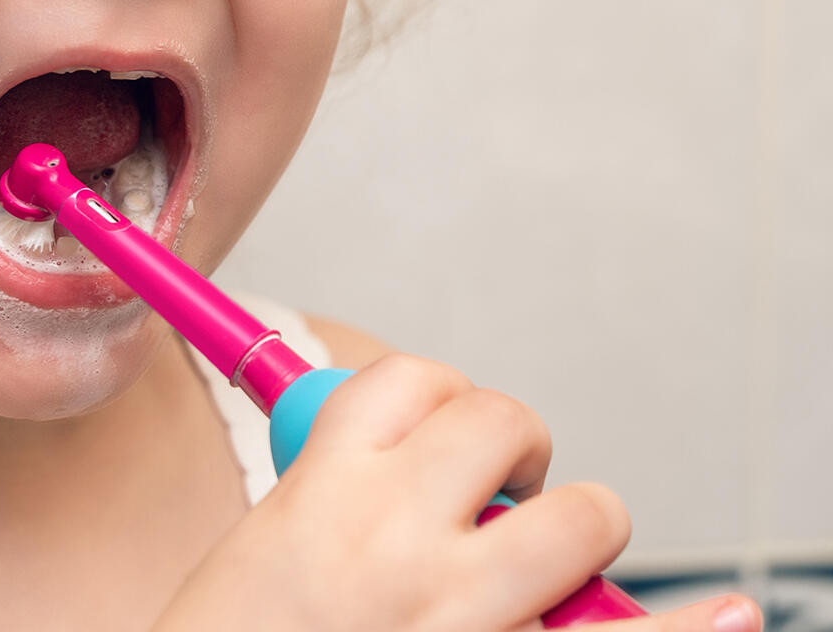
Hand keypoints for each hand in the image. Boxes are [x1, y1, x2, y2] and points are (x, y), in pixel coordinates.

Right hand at [153, 354, 760, 630]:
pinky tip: (730, 613)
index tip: (438, 424)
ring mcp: (458, 613)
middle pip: (499, 421)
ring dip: (580, 522)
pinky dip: (687, 629)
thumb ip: (330, 493)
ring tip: (546, 554)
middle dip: (513, 442)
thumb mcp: (257, 548)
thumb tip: (405, 460)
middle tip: (501, 487)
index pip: (406, 380)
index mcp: (317, 491)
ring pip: (580, 515)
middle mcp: (393, 536)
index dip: (435, 392)